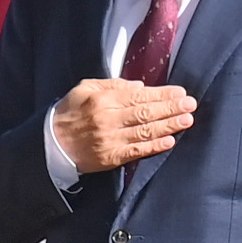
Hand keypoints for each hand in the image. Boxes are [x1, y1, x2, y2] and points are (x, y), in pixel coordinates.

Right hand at [54, 79, 196, 175]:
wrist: (51, 144)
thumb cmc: (69, 113)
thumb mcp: (85, 89)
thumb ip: (112, 85)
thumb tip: (140, 86)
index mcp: (103, 100)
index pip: (139, 96)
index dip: (162, 95)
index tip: (180, 92)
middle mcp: (108, 119)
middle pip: (145, 112)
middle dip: (171, 108)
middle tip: (190, 104)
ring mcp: (110, 139)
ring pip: (144, 131)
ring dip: (168, 126)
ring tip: (187, 120)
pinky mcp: (110, 157)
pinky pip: (136, 152)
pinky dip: (154, 146)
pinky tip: (170, 141)